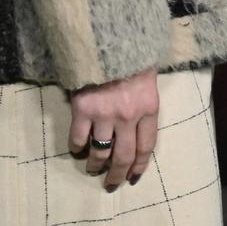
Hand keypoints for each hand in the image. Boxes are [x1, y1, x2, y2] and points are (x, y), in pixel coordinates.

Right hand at [68, 69, 158, 190]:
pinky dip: (77, 148)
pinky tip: (78, 149)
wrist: (112, 39)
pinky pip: (78, 138)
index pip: (146, 146)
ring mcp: (105, 114)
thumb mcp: (148, 83)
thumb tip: (136, 133)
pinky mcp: (83, 109)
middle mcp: (128, 116)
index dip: (139, 165)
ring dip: (95, 165)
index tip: (132, 177)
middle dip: (116, 175)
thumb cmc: (134, 59)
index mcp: (149, 108)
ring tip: (92, 168)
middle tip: (110, 185)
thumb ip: (144, 106)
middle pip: (123, 156)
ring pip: (100, 152)